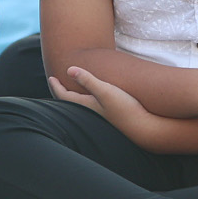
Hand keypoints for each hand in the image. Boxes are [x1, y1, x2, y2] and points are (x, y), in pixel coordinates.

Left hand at [51, 66, 166, 144]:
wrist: (146, 129)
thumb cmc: (126, 109)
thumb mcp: (106, 91)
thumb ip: (88, 80)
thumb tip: (69, 69)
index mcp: (85, 106)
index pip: (64, 96)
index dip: (56, 86)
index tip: (51, 77)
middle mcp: (91, 113)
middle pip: (71, 102)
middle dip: (63, 92)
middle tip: (58, 83)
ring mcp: (102, 117)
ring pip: (83, 106)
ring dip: (76, 97)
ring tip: (75, 89)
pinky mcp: (112, 118)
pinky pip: (94, 108)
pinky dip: (89, 101)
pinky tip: (97, 99)